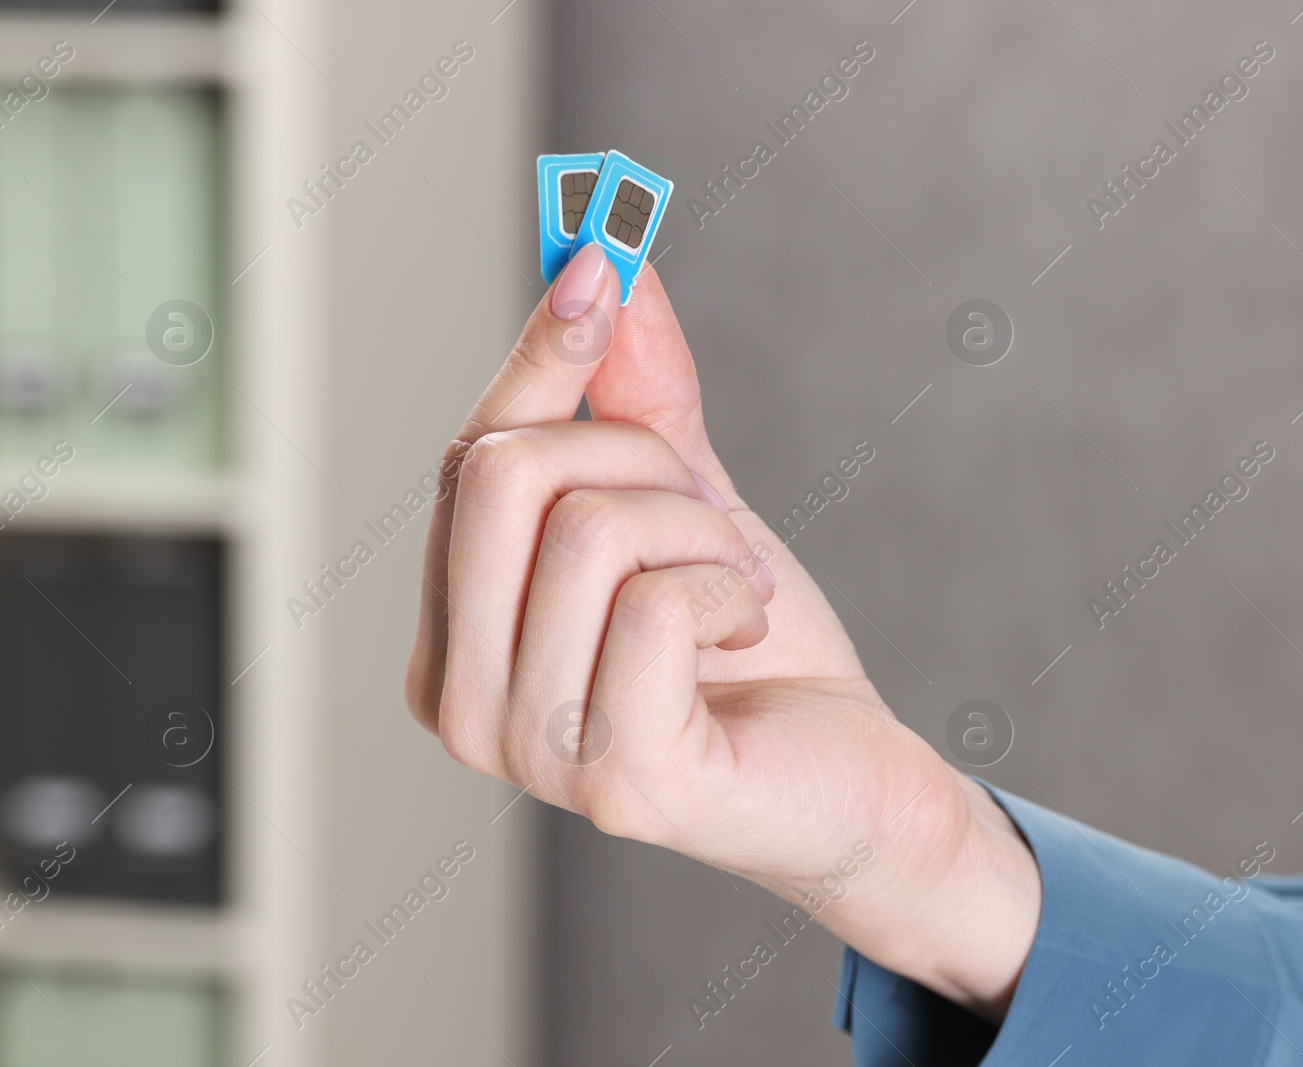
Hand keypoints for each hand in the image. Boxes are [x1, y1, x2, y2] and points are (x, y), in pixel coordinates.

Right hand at [405, 243, 1039, 1020]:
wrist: (848, 775)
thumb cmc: (753, 649)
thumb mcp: (684, 502)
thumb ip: (631, 395)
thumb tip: (600, 261)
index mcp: (453, 642)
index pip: (464, 465)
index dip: (536, 357)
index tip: (600, 257)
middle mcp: (463, 708)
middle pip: (500, 480)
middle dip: (637, 458)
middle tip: (706, 511)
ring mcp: (530, 753)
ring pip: (589, 530)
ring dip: (702, 533)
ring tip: (735, 586)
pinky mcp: (618, 781)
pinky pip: (657, 602)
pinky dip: (729, 586)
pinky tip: (744, 634)